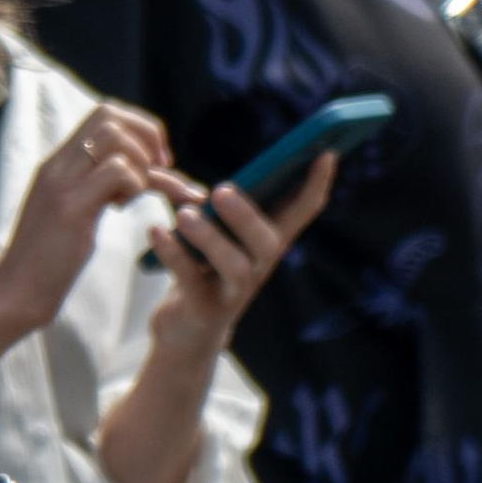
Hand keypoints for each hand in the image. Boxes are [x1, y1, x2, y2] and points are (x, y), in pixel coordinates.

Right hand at [0, 103, 187, 335]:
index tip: (156, 162)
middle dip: (148, 136)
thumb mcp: (77, 213)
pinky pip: (117, 171)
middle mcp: (57, 165)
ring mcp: (61, 183)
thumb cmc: (49, 262)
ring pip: (114, 136)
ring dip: (141, 162)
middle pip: (110, 114)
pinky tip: (123, 210)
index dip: (140, 128)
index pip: (104, 114)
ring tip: (137, 195)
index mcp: (58, 164)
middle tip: (159, 170)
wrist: (16, 294)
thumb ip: (101, 188)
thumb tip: (145, 174)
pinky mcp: (70, 207)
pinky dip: (135, 186)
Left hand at [145, 155, 331, 354]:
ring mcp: (234, 291)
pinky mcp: (205, 309)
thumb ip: (181, 196)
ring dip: (210, 238)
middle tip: (221, 190)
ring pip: (234, 265)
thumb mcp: (193, 227)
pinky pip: (191, 280)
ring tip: (185, 216)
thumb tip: (155, 171)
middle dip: (247, 216)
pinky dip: (173, 255)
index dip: (316, 184)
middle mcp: (258, 266)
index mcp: (266, 240)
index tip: (326, 153)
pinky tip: (155, 231)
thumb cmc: (196, 267)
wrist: (182, 329)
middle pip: (268, 242)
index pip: (302, 212)